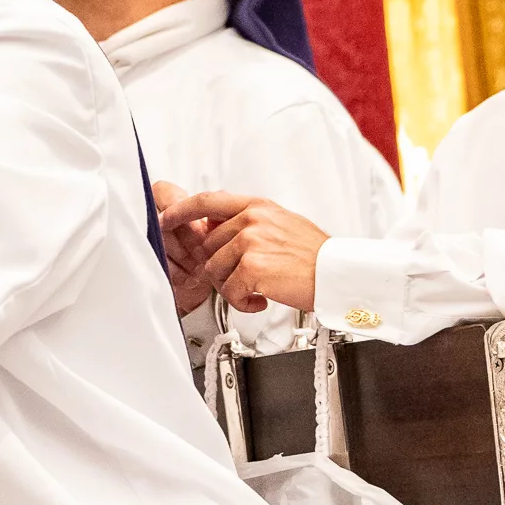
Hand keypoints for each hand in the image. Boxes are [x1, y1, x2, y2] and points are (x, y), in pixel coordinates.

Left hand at [158, 193, 328, 314]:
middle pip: (209, 246)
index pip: (208, 201)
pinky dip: (242, 303)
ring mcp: (250, 241)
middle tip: (245, 279)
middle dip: (221, 268)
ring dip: (233, 288)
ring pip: (215, 271)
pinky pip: (229, 291)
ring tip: (257, 290)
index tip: (167, 219)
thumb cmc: (315, 256)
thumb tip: (220, 226)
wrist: (338, 274)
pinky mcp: (252, 267)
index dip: (182, 210)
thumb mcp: (283, 224)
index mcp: (258, 206)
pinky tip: (261, 300)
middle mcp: (252, 220)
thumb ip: (252, 222)